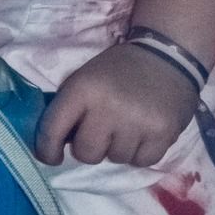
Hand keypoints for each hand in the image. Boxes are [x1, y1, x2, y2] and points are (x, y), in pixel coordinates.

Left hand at [34, 42, 199, 168]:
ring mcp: (137, 122)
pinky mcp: (163, 133)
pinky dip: (141, 152)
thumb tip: (58, 144)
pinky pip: (142, 161)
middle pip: (86, 154)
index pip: (52, 130)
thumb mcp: (86, 77)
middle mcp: (108, 107)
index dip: (47, 149)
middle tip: (102, 132)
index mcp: (82, 89)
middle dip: (91, 147)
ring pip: (116, 159)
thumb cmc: (119, 68)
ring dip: (119, 148)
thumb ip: (70, 108)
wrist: (168, 53)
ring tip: (128, 126)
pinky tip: (145, 131)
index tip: (52, 156)